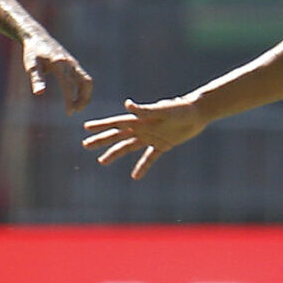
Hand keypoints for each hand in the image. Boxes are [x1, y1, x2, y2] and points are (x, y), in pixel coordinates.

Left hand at [22, 34, 93, 114]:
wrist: (38, 38)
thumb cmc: (33, 53)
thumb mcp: (31, 66)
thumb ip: (36, 79)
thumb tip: (39, 93)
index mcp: (60, 63)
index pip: (68, 84)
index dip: (70, 100)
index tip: (69, 113)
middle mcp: (70, 63)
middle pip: (85, 82)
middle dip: (83, 99)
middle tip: (76, 111)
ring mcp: (74, 63)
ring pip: (87, 81)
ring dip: (86, 95)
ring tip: (77, 107)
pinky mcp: (74, 64)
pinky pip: (84, 78)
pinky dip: (83, 89)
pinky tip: (76, 98)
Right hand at [82, 96, 205, 178]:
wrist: (197, 113)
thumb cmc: (180, 108)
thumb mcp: (163, 110)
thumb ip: (145, 109)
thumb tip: (127, 105)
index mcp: (139, 119)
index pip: (116, 123)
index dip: (101, 126)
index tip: (86, 128)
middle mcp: (142, 128)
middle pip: (117, 136)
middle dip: (101, 140)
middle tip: (85, 145)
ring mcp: (150, 137)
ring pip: (128, 147)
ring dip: (114, 154)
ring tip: (102, 162)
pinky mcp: (162, 145)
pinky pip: (149, 158)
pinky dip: (142, 167)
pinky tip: (135, 176)